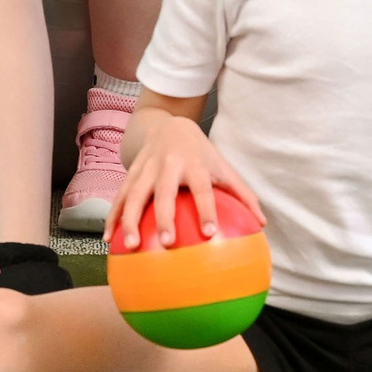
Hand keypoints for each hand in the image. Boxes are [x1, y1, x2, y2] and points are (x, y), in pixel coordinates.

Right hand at [113, 106, 264, 251]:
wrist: (168, 125)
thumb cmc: (201, 154)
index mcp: (194, 164)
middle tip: (167, 242)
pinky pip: (119, 197)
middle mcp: (168, 166)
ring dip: (130, 220)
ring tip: (130, 246)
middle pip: (164, 193)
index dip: (206, 210)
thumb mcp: (223, 167)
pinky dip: (113, 217)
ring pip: (134, 195)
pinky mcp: (130, 173)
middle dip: (164, 217)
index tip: (210, 233)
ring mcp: (146, 169)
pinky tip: (109, 240)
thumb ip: (242, 194)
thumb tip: (262, 224)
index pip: (201, 189)